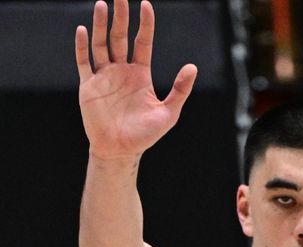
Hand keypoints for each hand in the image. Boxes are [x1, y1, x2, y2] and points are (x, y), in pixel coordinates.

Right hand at [75, 0, 196, 158]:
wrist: (120, 150)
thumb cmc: (145, 134)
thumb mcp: (168, 112)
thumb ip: (180, 90)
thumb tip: (192, 67)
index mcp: (140, 74)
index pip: (142, 42)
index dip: (144, 24)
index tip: (145, 4)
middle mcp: (121, 71)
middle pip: (119, 37)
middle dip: (120, 17)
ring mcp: (103, 76)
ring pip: (101, 44)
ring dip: (101, 25)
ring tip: (103, 5)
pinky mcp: (88, 86)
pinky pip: (84, 62)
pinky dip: (82, 46)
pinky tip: (84, 30)